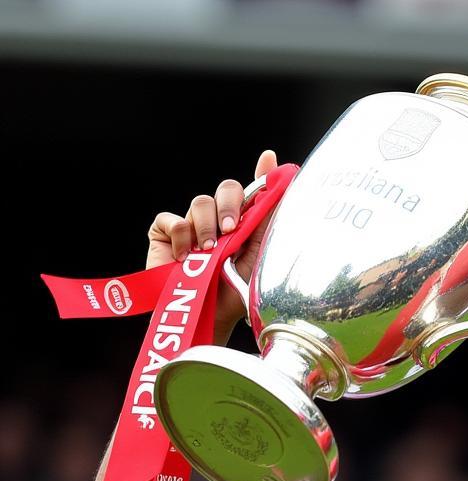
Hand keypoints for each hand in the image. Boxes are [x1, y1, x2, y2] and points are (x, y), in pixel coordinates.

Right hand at [145, 149, 278, 341]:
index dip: (262, 175)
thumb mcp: (256, 256)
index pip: (253, 193)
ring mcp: (192, 225)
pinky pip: (172, 219)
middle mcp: (219, 221)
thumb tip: (282, 184)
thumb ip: (266, 220)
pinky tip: (185, 257)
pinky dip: (180, 236)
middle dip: (230, 205)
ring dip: (206, 227)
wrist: (203, 315)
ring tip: (208, 254)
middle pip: (227, 189)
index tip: (269, 159)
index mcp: (245, 226)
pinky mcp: (165, 232)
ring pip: (201, 202)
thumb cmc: (232, 292)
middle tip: (231, 230)